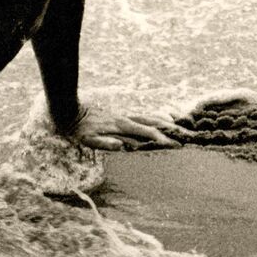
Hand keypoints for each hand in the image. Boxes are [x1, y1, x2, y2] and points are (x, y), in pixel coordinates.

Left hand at [66, 103, 192, 151]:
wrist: (69, 110)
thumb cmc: (78, 129)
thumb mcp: (88, 139)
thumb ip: (104, 143)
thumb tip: (121, 146)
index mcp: (120, 126)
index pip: (145, 133)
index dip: (161, 138)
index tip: (175, 144)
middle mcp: (125, 119)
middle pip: (153, 122)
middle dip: (171, 128)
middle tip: (187, 135)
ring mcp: (124, 116)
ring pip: (149, 117)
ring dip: (165, 121)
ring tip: (181, 124)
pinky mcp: (121, 116)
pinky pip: (143, 116)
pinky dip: (155, 117)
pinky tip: (162, 118)